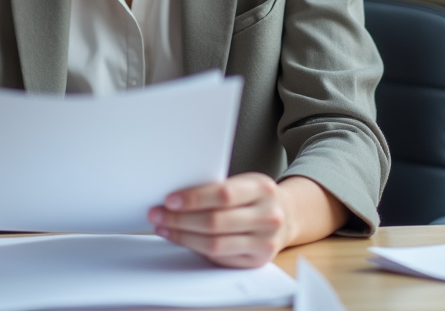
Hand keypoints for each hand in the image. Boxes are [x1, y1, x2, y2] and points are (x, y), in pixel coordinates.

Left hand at [148, 173, 346, 267]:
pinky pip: (219, 258)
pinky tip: (182, 240)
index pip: (223, 195)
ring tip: (164, 228)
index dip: (193, 199)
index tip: (169, 200)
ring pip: (214, 244)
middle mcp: (267, 217)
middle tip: (157, 215)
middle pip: (215, 222)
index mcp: (262, 189)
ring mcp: (264, 242)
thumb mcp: (245, 182)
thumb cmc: (256, 196)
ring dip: (183, 237)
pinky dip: (196, 249)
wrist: (287, 215)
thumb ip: (217, 189)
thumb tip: (175, 197)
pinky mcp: (257, 261)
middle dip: (180, 220)